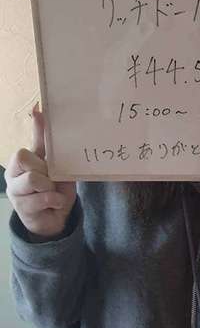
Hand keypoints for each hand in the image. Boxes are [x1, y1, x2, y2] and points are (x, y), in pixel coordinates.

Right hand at [4, 101, 76, 239]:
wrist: (55, 219)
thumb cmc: (55, 190)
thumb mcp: (58, 167)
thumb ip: (48, 143)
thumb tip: (39, 110)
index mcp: (24, 160)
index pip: (30, 139)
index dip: (36, 127)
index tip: (39, 108)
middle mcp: (13, 173)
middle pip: (24, 156)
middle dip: (43, 168)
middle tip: (51, 179)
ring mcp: (15, 190)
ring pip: (32, 178)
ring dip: (49, 186)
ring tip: (54, 192)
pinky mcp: (21, 207)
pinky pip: (41, 198)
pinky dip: (54, 200)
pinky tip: (56, 203)